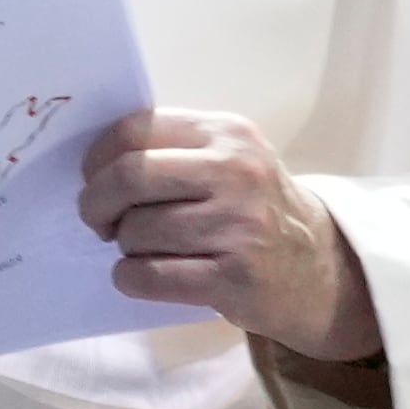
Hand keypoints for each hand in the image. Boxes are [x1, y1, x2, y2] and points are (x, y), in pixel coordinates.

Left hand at [78, 108, 380, 361]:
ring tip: (145, 248)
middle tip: (99, 220)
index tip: (92, 180)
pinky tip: (142, 275)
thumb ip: (168, 150)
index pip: (134, 130)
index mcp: (227, 134)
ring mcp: (239, 226)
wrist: (318, 268)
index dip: (96, 159)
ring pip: (136, 230)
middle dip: (96, 203)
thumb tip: (90, 163)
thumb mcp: (226, 160)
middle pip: (128, 177)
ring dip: (124, 245)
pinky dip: (129, 277)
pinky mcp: (235, 278)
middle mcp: (237, 173)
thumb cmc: (252, 209)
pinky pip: (149, 276)